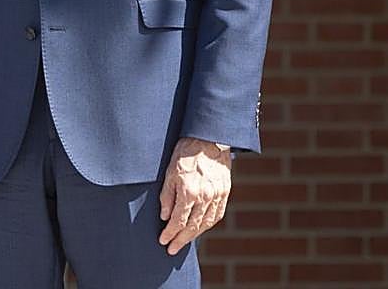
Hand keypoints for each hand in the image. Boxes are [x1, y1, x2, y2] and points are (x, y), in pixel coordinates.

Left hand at [158, 137, 231, 254]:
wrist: (208, 139)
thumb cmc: (185, 153)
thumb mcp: (169, 172)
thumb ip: (167, 196)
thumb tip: (165, 216)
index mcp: (189, 192)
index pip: (178, 220)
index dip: (170, 233)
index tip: (163, 241)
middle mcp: (205, 196)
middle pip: (192, 226)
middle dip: (181, 239)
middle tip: (171, 249)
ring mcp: (217, 195)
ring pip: (206, 223)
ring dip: (194, 235)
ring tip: (183, 241)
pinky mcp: (225, 192)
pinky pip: (217, 215)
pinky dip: (208, 225)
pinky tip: (200, 229)